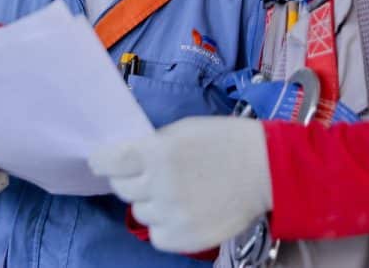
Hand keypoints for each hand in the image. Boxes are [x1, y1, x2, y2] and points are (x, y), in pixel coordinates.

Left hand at [89, 116, 271, 252]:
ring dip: (149, 202)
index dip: (101, 161)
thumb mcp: (183, 130)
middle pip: (122, 189)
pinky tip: (180, 212)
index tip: (101, 161)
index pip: (108, 162)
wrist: (267, 170)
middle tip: (147, 175)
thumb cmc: (225, 141)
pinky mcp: (186, 238)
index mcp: (157, 152)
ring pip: (139, 213)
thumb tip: (125, 159)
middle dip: (129, 180)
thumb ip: (152, 145)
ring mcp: (173, 214)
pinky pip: (156, 235)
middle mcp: (161, 185)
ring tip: (173, 192)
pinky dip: (163, 226)